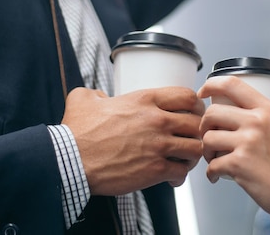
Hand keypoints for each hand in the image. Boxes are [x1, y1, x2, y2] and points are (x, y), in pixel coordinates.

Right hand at [61, 86, 204, 195]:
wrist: (71, 161)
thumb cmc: (77, 132)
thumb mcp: (84, 99)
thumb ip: (97, 94)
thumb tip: (101, 97)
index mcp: (145, 100)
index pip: (187, 96)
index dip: (195, 104)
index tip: (193, 112)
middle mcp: (156, 120)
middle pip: (197, 122)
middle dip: (198, 131)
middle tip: (192, 137)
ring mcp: (158, 145)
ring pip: (195, 148)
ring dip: (192, 154)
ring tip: (183, 158)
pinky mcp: (154, 170)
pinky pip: (182, 172)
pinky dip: (180, 176)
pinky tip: (172, 177)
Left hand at [198, 76, 269, 212]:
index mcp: (267, 110)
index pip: (232, 84)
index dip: (211, 85)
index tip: (204, 92)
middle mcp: (256, 122)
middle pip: (212, 113)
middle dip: (204, 125)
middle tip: (208, 135)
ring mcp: (246, 143)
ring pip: (208, 138)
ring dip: (206, 150)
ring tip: (214, 157)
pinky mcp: (238, 164)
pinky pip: (212, 164)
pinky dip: (211, 172)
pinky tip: (217, 175)